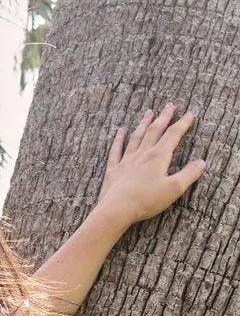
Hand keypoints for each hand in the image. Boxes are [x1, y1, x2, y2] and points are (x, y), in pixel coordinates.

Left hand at [95, 104, 206, 228]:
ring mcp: (126, 160)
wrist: (117, 209)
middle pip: (155, 131)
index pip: (173, 135)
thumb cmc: (147, 200)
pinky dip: (119, 139)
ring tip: (149, 112)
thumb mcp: (174, 188)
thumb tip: (201, 162)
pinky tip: (121, 131)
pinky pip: (116, 150)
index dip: (183, 123)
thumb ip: (189, 174)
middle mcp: (142, 154)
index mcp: (158, 157)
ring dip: (144, 123)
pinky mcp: (114, 169)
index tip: (190, 113)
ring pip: (137, 137)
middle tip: (170, 105)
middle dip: (164, 118)